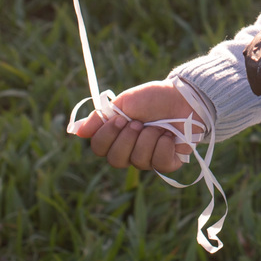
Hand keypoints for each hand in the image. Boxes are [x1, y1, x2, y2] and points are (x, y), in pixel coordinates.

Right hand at [70, 80, 199, 172]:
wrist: (183, 96)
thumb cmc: (153, 98)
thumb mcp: (124, 102)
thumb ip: (101, 117)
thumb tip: (76, 132)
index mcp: (118, 136)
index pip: (99, 149)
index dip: (107, 136)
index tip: (120, 119)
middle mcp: (131, 150)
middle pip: (115, 160)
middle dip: (128, 139)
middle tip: (139, 123)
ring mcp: (149, 158)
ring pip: (137, 161)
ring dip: (148, 138)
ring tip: (158, 126)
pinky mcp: (168, 162)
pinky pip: (159, 163)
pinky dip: (163, 146)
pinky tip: (169, 136)